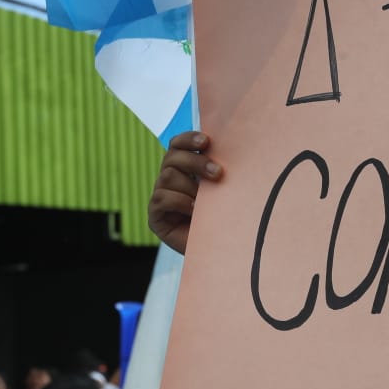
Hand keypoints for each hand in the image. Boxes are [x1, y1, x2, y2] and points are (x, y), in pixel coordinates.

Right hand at [149, 131, 222, 253]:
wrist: (221, 250)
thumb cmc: (226, 217)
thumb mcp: (224, 189)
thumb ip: (219, 169)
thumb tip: (232, 146)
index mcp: (184, 169)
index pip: (177, 145)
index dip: (188, 139)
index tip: (207, 140)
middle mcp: (169, 180)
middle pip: (172, 157)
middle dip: (196, 162)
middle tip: (219, 173)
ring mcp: (160, 197)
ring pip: (168, 176)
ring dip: (191, 187)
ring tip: (206, 202)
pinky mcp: (155, 216)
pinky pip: (162, 198)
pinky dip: (181, 202)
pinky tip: (195, 212)